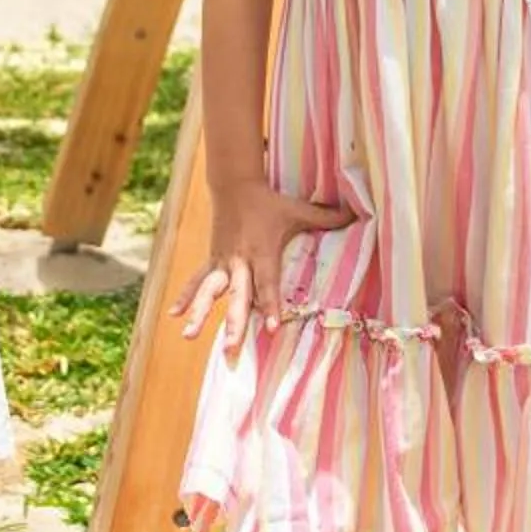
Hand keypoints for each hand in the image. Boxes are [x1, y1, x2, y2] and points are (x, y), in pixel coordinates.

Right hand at [177, 181, 356, 355]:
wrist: (234, 185)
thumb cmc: (270, 202)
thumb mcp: (298, 209)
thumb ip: (326, 217)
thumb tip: (356, 214)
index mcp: (262, 252)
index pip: (268, 284)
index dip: (271, 305)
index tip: (273, 328)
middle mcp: (240, 261)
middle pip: (238, 296)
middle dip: (234, 322)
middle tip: (231, 346)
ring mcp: (222, 262)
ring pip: (210, 291)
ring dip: (200, 313)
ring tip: (190, 335)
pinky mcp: (212, 261)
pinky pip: (197, 281)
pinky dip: (186, 298)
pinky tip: (174, 316)